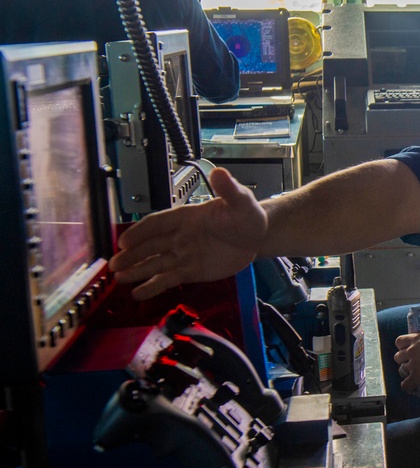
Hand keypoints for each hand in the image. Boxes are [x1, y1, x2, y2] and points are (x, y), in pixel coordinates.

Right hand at [108, 167, 266, 299]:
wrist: (257, 236)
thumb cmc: (246, 214)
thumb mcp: (240, 200)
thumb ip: (228, 189)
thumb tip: (220, 172)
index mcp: (187, 217)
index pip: (158, 224)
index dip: (140, 232)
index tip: (123, 241)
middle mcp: (180, 236)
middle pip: (151, 245)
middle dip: (132, 255)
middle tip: (113, 265)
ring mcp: (185, 254)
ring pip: (156, 263)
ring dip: (137, 270)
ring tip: (118, 278)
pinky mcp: (192, 271)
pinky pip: (169, 279)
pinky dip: (153, 286)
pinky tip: (138, 294)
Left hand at [394, 333, 419, 392]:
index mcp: (417, 339)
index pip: (399, 341)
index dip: (403, 348)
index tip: (409, 352)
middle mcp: (412, 350)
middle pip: (397, 357)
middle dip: (404, 361)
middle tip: (414, 365)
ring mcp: (413, 365)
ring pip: (401, 370)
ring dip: (407, 373)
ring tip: (416, 376)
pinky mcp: (416, 378)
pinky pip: (404, 385)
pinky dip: (408, 387)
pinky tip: (414, 387)